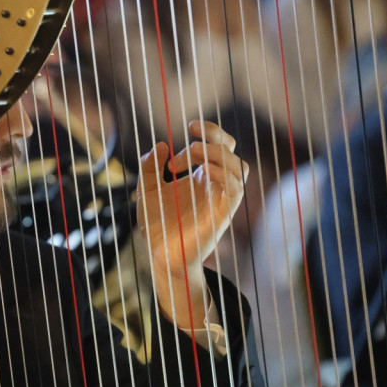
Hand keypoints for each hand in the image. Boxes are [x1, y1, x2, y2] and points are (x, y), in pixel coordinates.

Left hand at [136, 121, 247, 329]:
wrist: (162, 254)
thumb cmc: (158, 224)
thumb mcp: (147, 190)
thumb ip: (150, 167)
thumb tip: (161, 145)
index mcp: (202, 175)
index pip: (218, 145)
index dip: (209, 131)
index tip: (185, 131)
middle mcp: (215, 184)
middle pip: (232, 150)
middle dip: (215, 135)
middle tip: (190, 135)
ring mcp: (222, 198)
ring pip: (239, 166)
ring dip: (216, 153)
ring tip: (190, 156)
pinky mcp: (224, 213)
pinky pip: (235, 187)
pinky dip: (221, 173)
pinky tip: (201, 172)